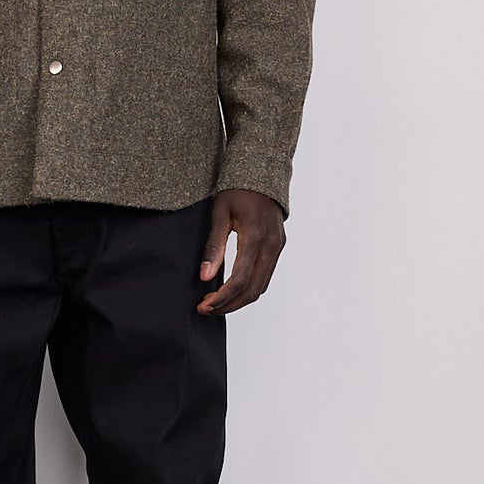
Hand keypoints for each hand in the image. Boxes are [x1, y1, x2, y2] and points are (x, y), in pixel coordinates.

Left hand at [196, 188, 285, 315]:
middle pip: (254, 289)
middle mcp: (271, 245)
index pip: (240, 279)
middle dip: (230, 305)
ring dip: (240, 299)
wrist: (260, 173)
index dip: (222, 298)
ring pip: (262, 286)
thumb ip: (213, 247)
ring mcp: (278, 246)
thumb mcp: (219, 214)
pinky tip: (231, 289)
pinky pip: (266, 275)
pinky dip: (250, 288)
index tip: (204, 306)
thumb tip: (205, 277)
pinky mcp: (278, 246)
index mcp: (255, 237)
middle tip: (207, 310)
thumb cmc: (236, 190)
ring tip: (217, 303)